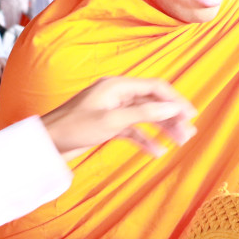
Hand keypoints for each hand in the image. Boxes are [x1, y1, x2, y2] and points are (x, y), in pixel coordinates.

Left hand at [39, 76, 197, 157]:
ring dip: (162, 129)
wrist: (46, 143)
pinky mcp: (108, 125)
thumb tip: (172, 108)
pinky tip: (157, 152)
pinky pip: (133, 131)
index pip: (155, 88)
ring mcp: (113, 110)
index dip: (176, 100)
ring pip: (145, 117)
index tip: (191, 115)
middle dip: (172, 117)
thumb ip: (144, 114)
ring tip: (179, 143)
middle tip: (189, 133)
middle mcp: (117, 95)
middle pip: (153, 103)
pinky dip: (145, 140)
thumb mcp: (112, 121)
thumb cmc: (74, 128)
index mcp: (117, 86)